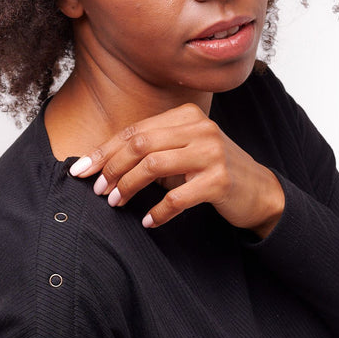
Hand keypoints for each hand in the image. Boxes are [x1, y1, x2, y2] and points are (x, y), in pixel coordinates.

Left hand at [68, 102, 284, 235]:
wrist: (259, 191)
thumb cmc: (212, 172)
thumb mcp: (183, 152)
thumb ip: (152, 150)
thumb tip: (102, 164)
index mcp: (187, 116)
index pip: (135, 131)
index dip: (103, 151)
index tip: (80, 170)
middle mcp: (200, 128)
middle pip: (140, 145)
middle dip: (112, 168)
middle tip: (97, 190)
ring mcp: (211, 153)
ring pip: (153, 166)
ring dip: (128, 187)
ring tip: (115, 203)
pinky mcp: (220, 181)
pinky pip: (177, 197)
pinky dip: (158, 212)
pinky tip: (149, 221)